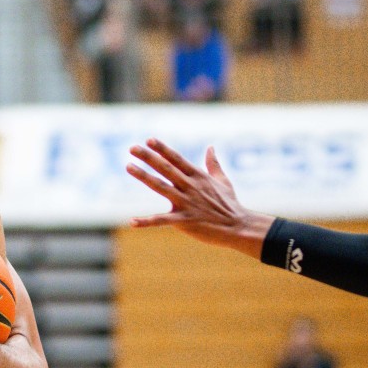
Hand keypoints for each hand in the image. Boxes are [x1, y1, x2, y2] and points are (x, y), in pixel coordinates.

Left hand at [126, 139, 273, 257]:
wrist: (239, 227)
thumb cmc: (230, 204)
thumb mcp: (223, 181)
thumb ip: (213, 164)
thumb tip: (211, 147)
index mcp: (198, 177)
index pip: (177, 159)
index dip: (162, 149)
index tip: (148, 140)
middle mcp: (191, 186)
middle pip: (166, 169)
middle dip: (149, 157)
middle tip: (132, 148)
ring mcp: (187, 203)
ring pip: (161, 187)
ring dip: (144, 176)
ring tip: (128, 166)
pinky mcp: (185, 220)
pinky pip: (163, 220)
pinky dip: (147, 222)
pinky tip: (132, 222)